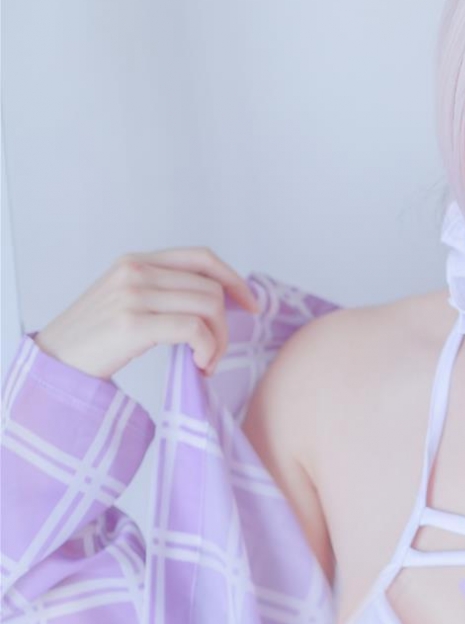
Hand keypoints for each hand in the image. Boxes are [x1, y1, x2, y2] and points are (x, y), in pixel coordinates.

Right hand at [33, 247, 261, 380]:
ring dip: (217, 341)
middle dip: (224, 325)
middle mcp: (136, 270)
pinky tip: (198, 366)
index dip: (233, 280)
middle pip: (211, 288)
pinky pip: (194, 329)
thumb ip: (160, 290)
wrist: (55, 361)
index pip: (202, 257)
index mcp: (137, 261)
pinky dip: (207, 350)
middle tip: (213, 354)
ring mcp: (134, 295)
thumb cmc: (93, 337)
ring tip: (204, 362)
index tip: (250, 306)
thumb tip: (213, 301)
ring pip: (208, 307)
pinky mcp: (133, 324)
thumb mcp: (125, 298)